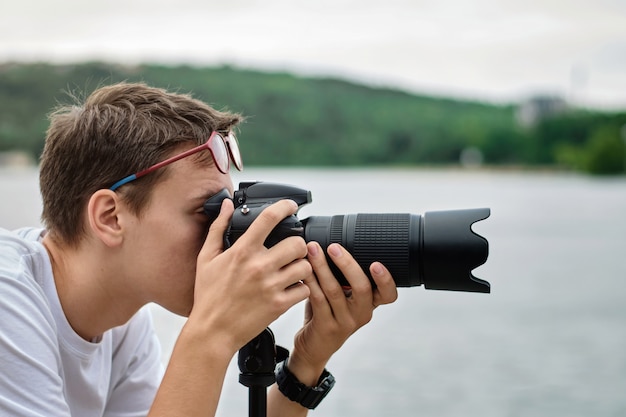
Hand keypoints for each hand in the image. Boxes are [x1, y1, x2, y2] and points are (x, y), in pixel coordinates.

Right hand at [189, 198, 311, 353]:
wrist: (212, 331)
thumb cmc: (209, 296)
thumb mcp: (207, 258)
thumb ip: (218, 228)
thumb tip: (227, 205)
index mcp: (242, 251)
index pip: (269, 218)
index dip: (285, 207)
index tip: (291, 206)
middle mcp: (259, 266)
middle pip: (298, 243)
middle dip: (298, 244)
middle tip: (292, 249)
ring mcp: (271, 286)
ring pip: (305, 266)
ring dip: (302, 266)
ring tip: (292, 269)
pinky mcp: (279, 305)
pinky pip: (304, 289)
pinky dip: (301, 288)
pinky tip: (290, 288)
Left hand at [287, 241, 397, 384]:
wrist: (314, 348)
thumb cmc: (328, 314)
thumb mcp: (343, 297)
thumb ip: (343, 277)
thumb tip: (334, 241)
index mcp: (370, 303)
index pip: (389, 294)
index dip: (386, 280)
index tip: (376, 263)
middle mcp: (362, 313)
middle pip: (362, 287)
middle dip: (347, 264)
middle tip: (333, 247)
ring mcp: (345, 322)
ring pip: (335, 290)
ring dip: (322, 267)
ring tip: (312, 250)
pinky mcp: (326, 327)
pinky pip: (318, 299)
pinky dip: (310, 281)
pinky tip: (303, 270)